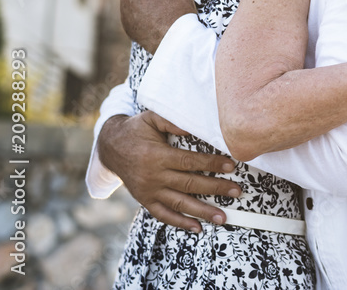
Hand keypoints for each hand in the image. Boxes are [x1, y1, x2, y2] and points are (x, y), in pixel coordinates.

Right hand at [98, 112, 241, 231]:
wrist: (110, 147)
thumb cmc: (136, 129)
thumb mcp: (151, 118)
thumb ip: (172, 120)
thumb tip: (194, 127)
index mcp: (157, 155)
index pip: (189, 162)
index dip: (211, 164)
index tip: (231, 166)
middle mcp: (153, 176)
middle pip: (189, 184)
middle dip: (215, 189)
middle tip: (236, 192)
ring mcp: (148, 191)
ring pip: (179, 204)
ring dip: (202, 212)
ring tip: (223, 217)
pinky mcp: (145, 200)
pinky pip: (163, 215)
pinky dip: (180, 223)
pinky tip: (198, 228)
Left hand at [121, 0, 195, 52]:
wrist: (173, 38)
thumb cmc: (179, 8)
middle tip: (169, 3)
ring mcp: (124, 9)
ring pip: (138, 1)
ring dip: (148, 4)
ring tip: (163, 14)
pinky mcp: (126, 25)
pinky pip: (135, 16)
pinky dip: (144, 17)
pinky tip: (156, 22)